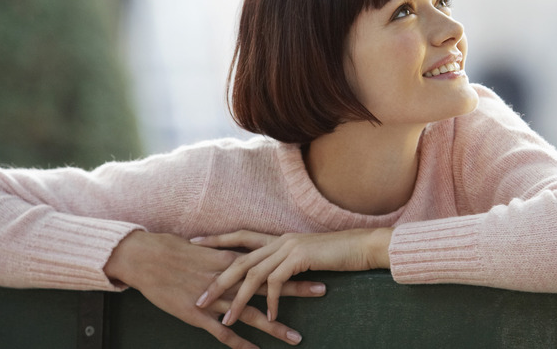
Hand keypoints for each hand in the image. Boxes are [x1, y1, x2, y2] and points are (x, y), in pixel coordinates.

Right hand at [104, 231, 325, 347]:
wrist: (145, 257)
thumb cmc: (173, 249)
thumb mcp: (205, 248)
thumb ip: (225, 255)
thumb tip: (240, 257)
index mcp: (232, 260)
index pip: (270, 264)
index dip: (292, 266)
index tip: (316, 265)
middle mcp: (229, 279)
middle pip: (270, 286)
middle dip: (297, 289)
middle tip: (323, 290)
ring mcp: (215, 299)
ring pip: (251, 315)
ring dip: (275, 326)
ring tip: (297, 337)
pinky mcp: (198, 315)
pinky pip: (224, 333)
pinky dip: (240, 344)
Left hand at [194, 228, 392, 327]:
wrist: (362, 246)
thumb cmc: (338, 252)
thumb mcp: (307, 255)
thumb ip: (287, 260)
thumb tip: (274, 273)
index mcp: (278, 237)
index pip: (240, 236)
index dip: (217, 239)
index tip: (194, 243)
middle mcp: (279, 240)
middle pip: (238, 259)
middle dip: (217, 281)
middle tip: (199, 298)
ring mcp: (288, 248)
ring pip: (253, 275)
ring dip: (239, 300)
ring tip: (228, 320)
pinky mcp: (299, 258)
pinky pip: (277, 283)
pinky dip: (272, 302)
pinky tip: (271, 318)